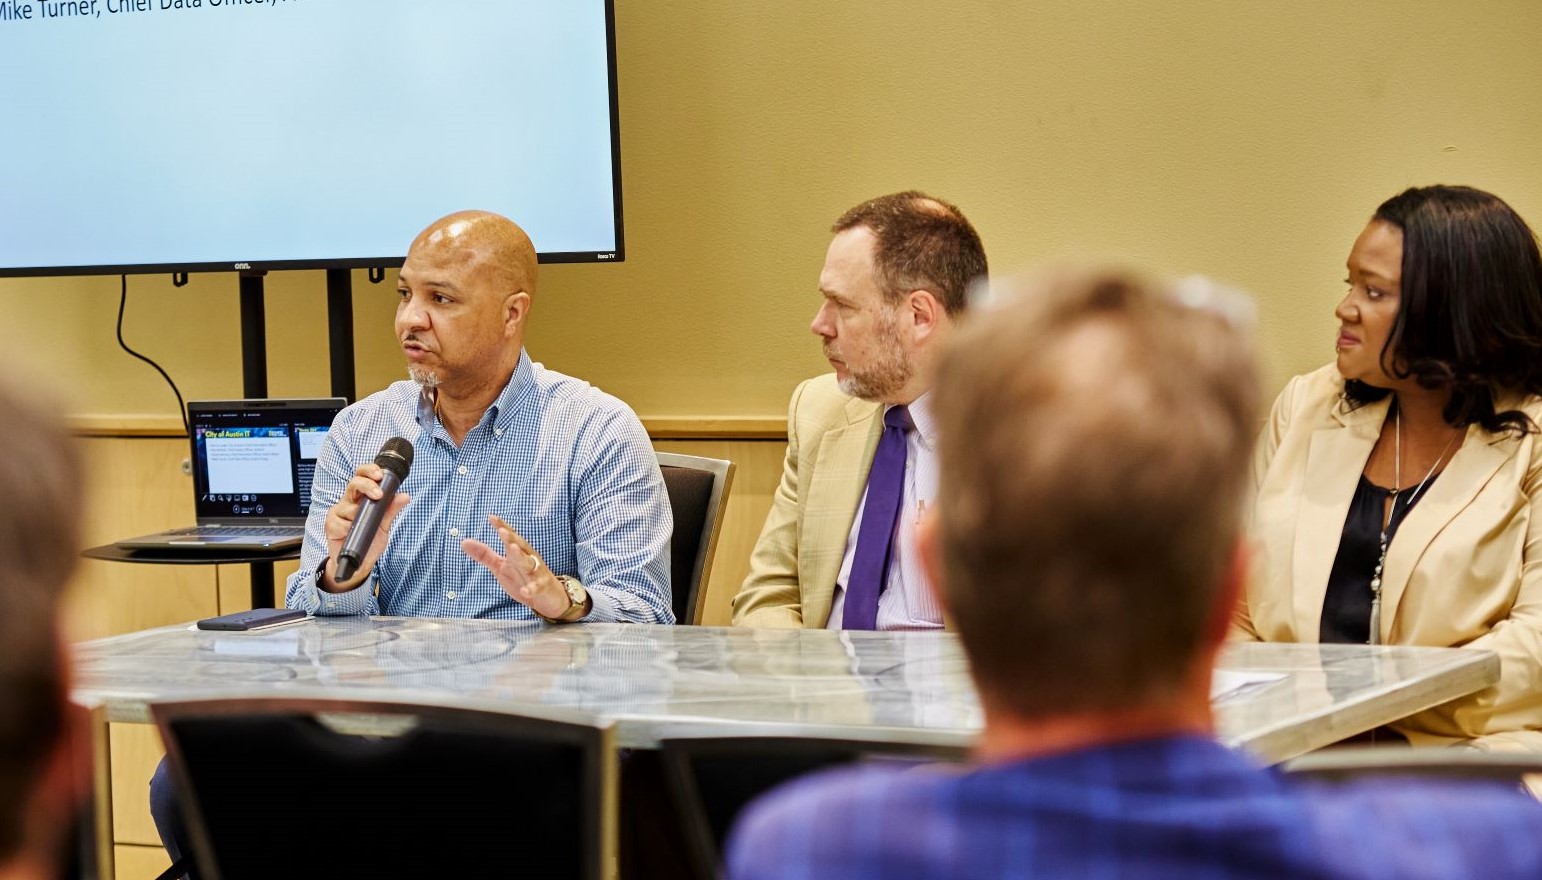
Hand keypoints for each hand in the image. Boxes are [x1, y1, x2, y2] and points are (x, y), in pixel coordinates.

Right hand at [320, 462, 410, 591]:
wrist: (358, 563)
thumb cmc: (369, 540)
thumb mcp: (384, 525)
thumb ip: (391, 510)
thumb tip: (404, 496)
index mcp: (361, 498)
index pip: (362, 476)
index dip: (369, 471)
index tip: (380, 475)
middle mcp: (348, 502)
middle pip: (353, 484)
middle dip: (367, 486)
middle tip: (378, 495)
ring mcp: (338, 512)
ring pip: (348, 506)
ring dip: (359, 517)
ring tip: (363, 528)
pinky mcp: (330, 524)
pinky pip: (341, 523)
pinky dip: (349, 529)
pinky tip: (352, 534)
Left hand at [461, 514, 570, 618]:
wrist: (549, 596)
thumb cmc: (523, 577)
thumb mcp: (501, 566)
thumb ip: (484, 555)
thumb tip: (463, 541)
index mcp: (518, 552)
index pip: (510, 537)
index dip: (501, 527)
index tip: (491, 517)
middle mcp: (528, 559)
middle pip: (519, 547)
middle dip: (511, 538)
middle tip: (502, 531)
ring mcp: (536, 573)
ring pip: (528, 563)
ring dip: (520, 556)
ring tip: (512, 549)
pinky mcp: (542, 587)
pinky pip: (536, 587)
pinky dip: (531, 589)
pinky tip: (525, 591)